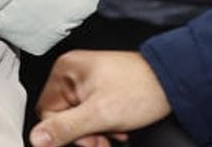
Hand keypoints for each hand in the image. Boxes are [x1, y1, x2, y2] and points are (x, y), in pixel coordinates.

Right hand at [30, 50, 172, 146]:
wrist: (174, 82)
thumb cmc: (141, 90)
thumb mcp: (99, 115)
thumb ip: (65, 128)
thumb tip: (36, 139)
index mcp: (65, 71)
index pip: (47, 112)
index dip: (67, 132)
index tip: (90, 140)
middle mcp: (72, 72)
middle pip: (64, 116)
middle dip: (85, 133)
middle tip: (104, 139)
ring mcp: (86, 80)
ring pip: (79, 118)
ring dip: (96, 132)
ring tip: (115, 132)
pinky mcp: (100, 87)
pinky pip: (91, 113)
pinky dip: (104, 124)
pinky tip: (119, 126)